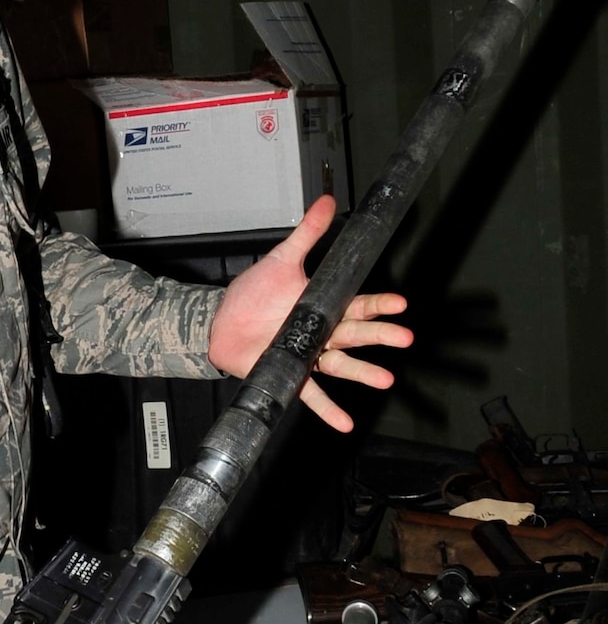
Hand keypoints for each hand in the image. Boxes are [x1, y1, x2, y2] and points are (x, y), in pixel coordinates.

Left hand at [207, 194, 411, 433]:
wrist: (220, 321)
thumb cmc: (253, 294)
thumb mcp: (282, 260)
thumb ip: (308, 234)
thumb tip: (326, 201)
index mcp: (323, 305)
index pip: (358, 303)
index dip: (379, 304)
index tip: (399, 303)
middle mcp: (321, 332)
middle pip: (356, 334)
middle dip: (380, 336)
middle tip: (403, 337)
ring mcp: (308, 355)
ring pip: (340, 364)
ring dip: (362, 372)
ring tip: (384, 379)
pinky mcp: (291, 374)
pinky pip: (311, 394)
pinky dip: (328, 409)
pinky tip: (344, 423)